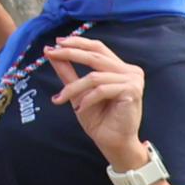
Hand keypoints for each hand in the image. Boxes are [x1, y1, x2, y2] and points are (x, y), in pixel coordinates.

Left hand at [45, 33, 148, 169]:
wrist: (112, 141)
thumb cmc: (98, 118)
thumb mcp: (78, 91)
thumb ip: (67, 71)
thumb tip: (51, 51)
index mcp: (120, 68)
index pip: (98, 48)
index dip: (78, 42)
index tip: (57, 42)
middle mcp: (130, 71)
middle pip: (95, 56)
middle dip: (70, 53)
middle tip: (52, 54)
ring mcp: (133, 80)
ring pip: (94, 76)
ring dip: (74, 88)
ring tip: (62, 98)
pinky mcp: (132, 91)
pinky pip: (102, 89)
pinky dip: (87, 99)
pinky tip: (80, 108)